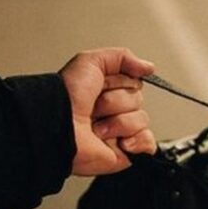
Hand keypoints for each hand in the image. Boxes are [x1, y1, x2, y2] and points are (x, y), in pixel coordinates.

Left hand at [59, 48, 156, 175]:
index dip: (120, 82)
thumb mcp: (90, 61)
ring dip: (117, 122)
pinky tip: (119, 141)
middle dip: (116, 102)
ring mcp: (118, 131)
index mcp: (106, 90)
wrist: (59, 127)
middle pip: (137, 100)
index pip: (133, 82)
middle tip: (95, 108)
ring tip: (96, 128)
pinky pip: (147, 142)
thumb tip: (148, 68)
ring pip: (141, 119)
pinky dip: (136, 141)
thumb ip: (122, 57)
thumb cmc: (66, 97)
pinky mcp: (123, 151)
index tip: (102, 85)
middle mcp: (112, 110)